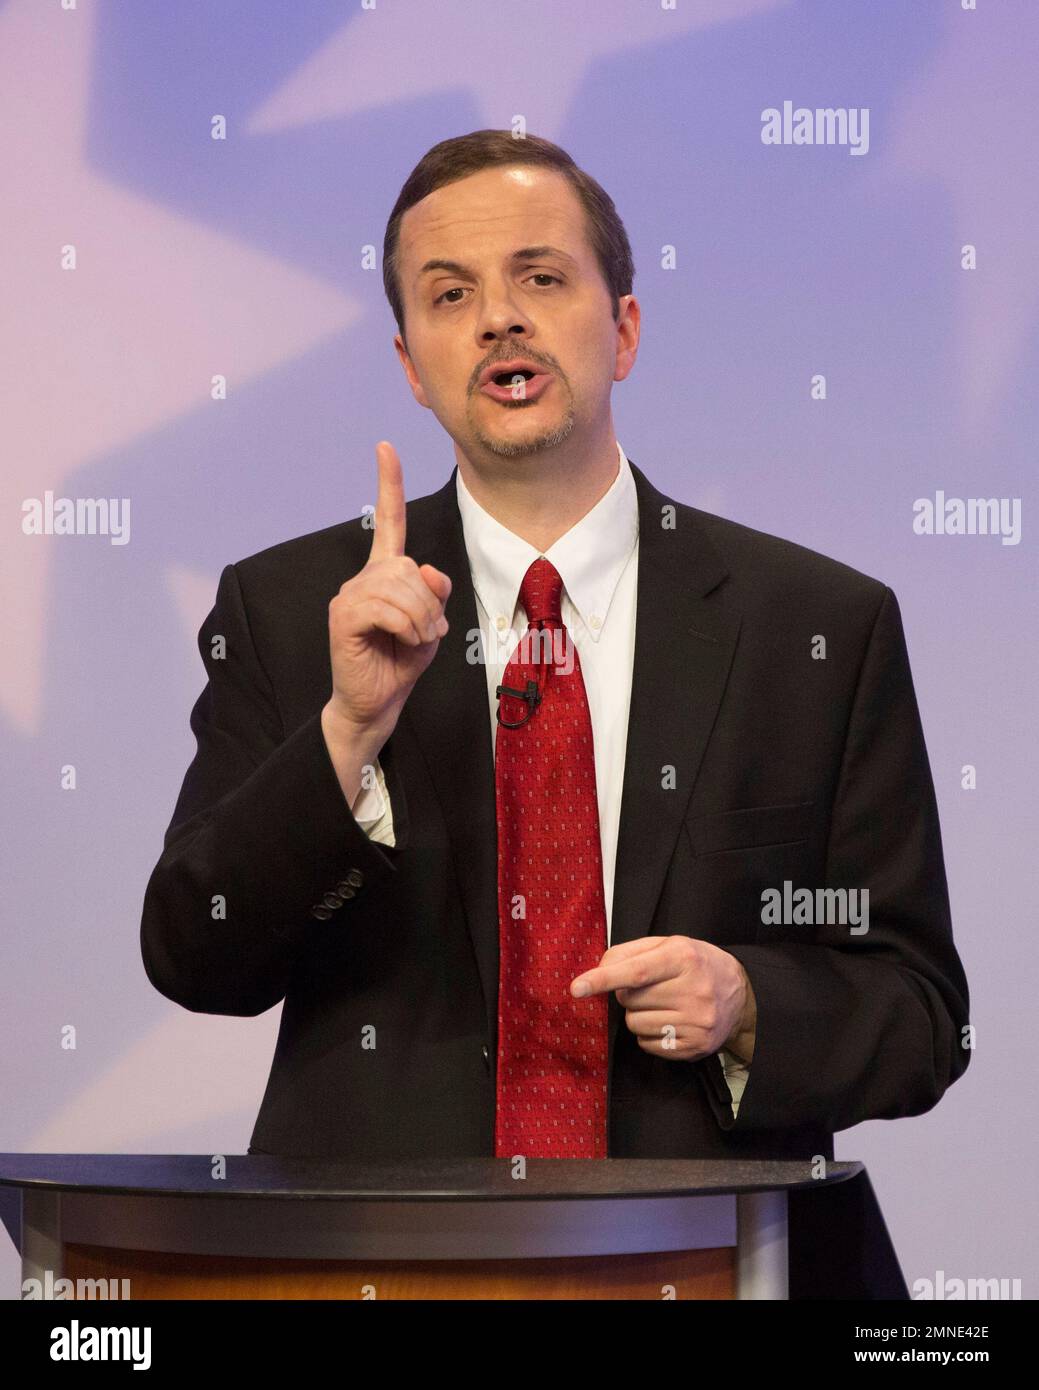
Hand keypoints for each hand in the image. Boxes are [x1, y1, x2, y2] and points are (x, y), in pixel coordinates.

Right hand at [325, 441, 451, 733]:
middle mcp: (364, 578)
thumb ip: (436, 594)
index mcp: (385, 573)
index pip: (388, 521)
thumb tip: (429, 571)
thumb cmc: (401, 662)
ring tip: (416, 640)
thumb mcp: (433, 625)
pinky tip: (402, 641)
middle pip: (409, 566)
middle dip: (430, 604)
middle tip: (429, 632)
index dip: (388, 484)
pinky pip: (385, 608)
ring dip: (421, 619)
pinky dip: (406, 627)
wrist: (376, 703)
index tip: (385, 447)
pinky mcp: (343, 617)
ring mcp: (349, 595)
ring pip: (401, 587)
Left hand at [571, 936, 755, 1063]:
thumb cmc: (696, 964)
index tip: (577, 987)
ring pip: (635, 1025)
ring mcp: (696, 1023)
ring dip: (638, 1015)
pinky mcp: (695, 1047)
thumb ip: (630, 952)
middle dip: (628, 994)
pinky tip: (669, 1021)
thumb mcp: (669, 944)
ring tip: (662, 1004)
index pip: (636, 971)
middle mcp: (693, 991)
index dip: (603, 979)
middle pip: (629, 1000)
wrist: (741, 994)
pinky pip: (648, 1045)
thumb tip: (599, 970)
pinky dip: (649, 1034)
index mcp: (683, 958)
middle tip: (651, 987)